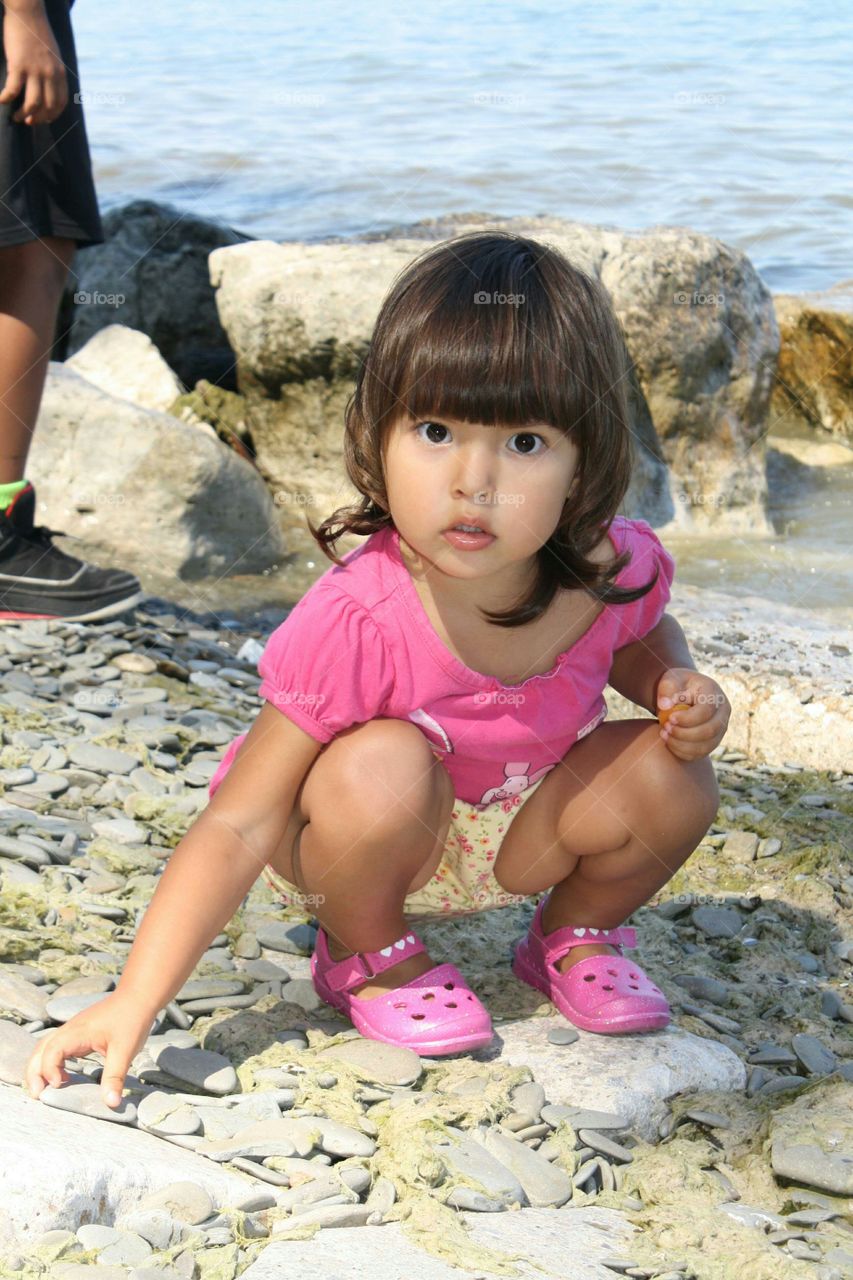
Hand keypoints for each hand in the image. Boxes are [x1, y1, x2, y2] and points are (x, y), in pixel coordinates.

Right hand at [0, 3, 67, 125]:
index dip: (52, 115)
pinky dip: (7, 98)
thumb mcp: (53, 55)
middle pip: (47, 107)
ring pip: (32, 103)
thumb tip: (49, 87)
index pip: (61, 103)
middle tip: (28, 121)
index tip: (43, 119)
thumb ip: (53, 71)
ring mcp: (35, 70)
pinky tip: (1, 100)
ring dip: (23, 114)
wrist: (27, 12)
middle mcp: (50, 74)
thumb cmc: (37, 32)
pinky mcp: (18, 64)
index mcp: (60, 72)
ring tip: (16, 117)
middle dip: (38, 119)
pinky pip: (13, 89)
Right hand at [24, 992, 153, 1108]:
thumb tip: (111, 1103)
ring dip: (41, 1067)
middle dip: (35, 1072)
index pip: (52, 1050)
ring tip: (44, 1090)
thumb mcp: (125, 1050)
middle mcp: (70, 1030)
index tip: (58, 1085)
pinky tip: (63, 1078)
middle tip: (37, 1095)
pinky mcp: (79, 1033)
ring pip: (46, 1047)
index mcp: (78, 1032)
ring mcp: (73, 1030)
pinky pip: (57, 1048)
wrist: (138, 996)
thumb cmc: (131, 1019)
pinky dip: (53, 1063)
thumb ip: (115, 1077)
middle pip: (41, 1049)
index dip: (49, 1069)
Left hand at [656, 667, 730, 760]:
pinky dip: (683, 752)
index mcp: (714, 693)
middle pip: (709, 731)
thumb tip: (665, 705)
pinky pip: (700, 754)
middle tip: (665, 727)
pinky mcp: (712, 741)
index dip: (688, 718)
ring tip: (664, 734)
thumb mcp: (670, 679)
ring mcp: (720, 728)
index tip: (670, 718)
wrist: (682, 692)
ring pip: (706, 746)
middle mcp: (723, 712)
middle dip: (684, 733)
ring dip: (682, 745)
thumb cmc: (676, 685)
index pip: (706, 711)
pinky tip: (669, 742)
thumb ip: (666, 689)